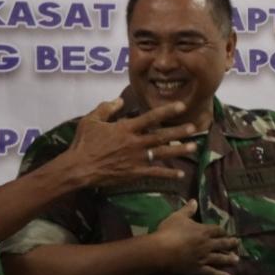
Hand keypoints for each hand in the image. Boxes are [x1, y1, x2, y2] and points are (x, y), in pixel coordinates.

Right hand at [66, 98, 197, 186]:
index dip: (167, 111)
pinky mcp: (134, 173)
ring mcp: (136, 159)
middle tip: (194, 128)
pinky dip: (168, 174)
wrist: (80, 168)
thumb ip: (106, 108)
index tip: (181, 106)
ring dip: (178, 150)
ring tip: (193, 147)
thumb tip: (119, 100)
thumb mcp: (91, 120)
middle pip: (161, 136)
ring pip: (162, 154)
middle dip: (178, 132)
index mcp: (126, 128)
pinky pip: (155, 173)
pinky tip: (180, 174)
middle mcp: (135, 142)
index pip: (150, 117)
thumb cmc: (84, 143)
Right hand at [150, 200, 240, 274]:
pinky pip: (212, 272)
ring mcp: (204, 257)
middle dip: (231, 243)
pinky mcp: (198, 268)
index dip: (223, 231)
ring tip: (237, 260)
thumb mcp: (178, 217)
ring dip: (229, 259)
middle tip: (238, 243)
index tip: (227, 232)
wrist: (161, 250)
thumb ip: (188, 210)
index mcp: (203, 231)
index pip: (217, 230)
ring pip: (220, 258)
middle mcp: (207, 244)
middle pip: (222, 243)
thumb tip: (194, 201)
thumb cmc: (169, 231)